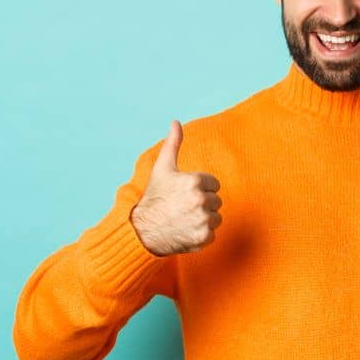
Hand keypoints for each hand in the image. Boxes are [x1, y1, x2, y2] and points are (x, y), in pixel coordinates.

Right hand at [131, 120, 222, 255]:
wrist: (142, 230)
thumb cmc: (154, 197)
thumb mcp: (162, 168)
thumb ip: (173, 144)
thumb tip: (176, 122)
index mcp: (195, 181)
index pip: (214, 184)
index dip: (199, 188)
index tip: (183, 194)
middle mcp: (200, 200)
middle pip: (216, 201)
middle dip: (202, 204)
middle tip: (182, 207)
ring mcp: (202, 220)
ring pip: (216, 217)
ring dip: (203, 220)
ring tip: (183, 219)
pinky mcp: (203, 237)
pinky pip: (212, 234)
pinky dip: (201, 235)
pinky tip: (185, 231)